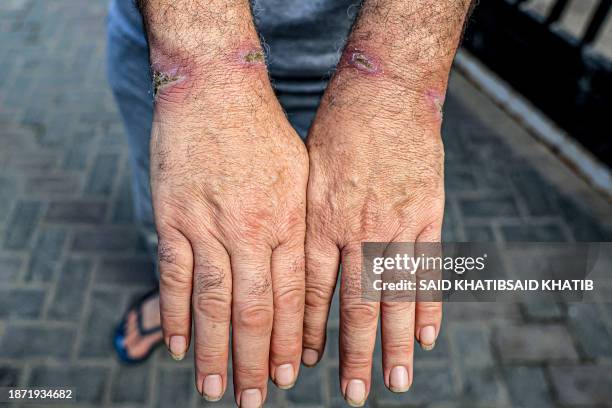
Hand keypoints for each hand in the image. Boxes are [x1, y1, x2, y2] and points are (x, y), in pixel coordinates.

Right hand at [151, 64, 307, 405]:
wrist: (216, 88)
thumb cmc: (263, 132)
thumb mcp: (300, 176)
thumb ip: (302, 225)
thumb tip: (305, 274)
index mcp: (290, 222)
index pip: (294, 297)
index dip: (295, 340)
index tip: (294, 374)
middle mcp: (253, 230)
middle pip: (257, 309)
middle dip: (259, 360)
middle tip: (257, 400)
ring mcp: (210, 225)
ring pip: (215, 302)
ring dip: (217, 351)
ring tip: (218, 389)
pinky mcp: (174, 216)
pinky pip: (175, 275)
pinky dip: (176, 314)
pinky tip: (181, 346)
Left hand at [302, 74, 444, 404]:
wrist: (384, 92)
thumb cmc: (336, 130)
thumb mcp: (304, 171)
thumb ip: (303, 220)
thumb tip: (293, 263)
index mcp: (320, 220)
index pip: (310, 291)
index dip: (308, 331)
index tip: (303, 364)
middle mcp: (357, 230)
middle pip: (354, 304)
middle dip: (353, 354)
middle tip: (354, 394)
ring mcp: (396, 225)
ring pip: (395, 296)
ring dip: (396, 344)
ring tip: (396, 382)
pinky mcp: (427, 214)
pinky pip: (428, 269)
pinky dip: (428, 304)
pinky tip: (427, 337)